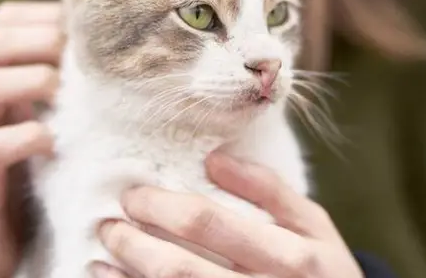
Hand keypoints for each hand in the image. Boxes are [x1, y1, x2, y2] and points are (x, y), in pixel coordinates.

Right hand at [0, 1, 62, 276]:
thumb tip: (104, 48)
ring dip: (31, 80)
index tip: (83, 29)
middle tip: (76, 55)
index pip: (0, 25)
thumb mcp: (35, 120)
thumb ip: (53, 86)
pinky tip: (51, 141)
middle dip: (38, 40)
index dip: (42, 17)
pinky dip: (24, 137)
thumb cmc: (24, 176)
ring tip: (62, 90)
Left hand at [92, 151, 363, 277]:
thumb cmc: (324, 271)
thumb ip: (269, 190)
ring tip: (102, 258)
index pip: (208, 223)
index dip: (161, 207)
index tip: (133, 195)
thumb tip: (214, 159)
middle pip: (180, 270)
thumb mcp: (314, 225)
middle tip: (108, 225)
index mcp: (291, 256)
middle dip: (133, 245)